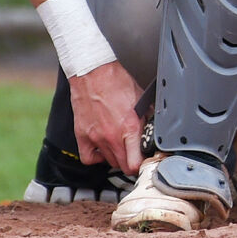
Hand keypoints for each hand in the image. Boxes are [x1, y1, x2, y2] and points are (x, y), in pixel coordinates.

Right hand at [68, 60, 144, 174]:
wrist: (93, 71)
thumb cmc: (115, 81)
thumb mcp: (141, 98)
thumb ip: (148, 117)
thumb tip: (154, 129)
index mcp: (130, 127)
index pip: (136, 163)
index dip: (142, 164)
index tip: (144, 159)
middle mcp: (112, 136)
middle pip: (123, 166)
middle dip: (131, 162)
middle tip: (134, 154)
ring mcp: (96, 137)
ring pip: (109, 162)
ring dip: (116, 157)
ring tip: (120, 146)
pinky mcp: (82, 135)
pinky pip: (88, 158)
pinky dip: (96, 158)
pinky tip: (102, 149)